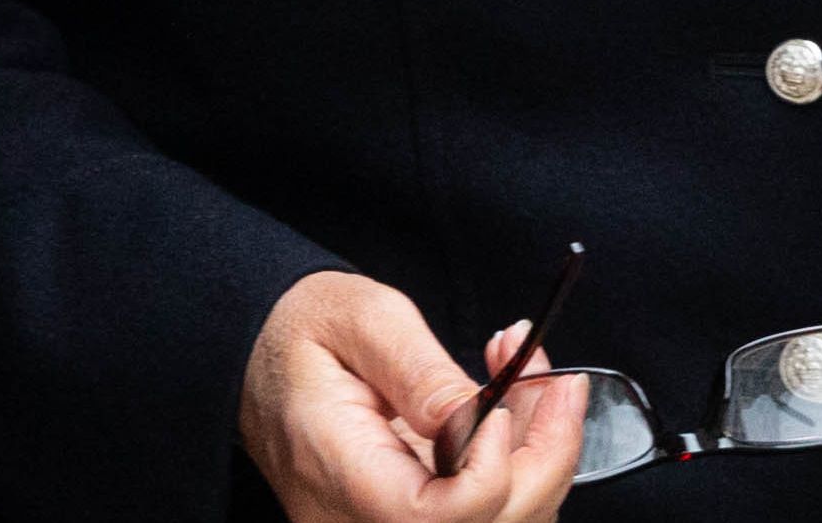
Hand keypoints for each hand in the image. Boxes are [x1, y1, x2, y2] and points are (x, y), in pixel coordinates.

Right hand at [240, 271, 588, 522]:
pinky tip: (515, 410)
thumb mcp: (360, 319)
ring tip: (537, 381)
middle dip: (546, 456)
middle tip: (560, 381)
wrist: (262, 360)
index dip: (493, 468)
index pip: (438, 519)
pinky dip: (522, 467)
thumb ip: (417, 369)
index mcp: (340, 474)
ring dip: (543, 457)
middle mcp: (357, 522)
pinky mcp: (404, 521)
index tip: (504, 399)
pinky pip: (485, 517)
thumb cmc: (303, 331)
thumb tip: (474, 416)